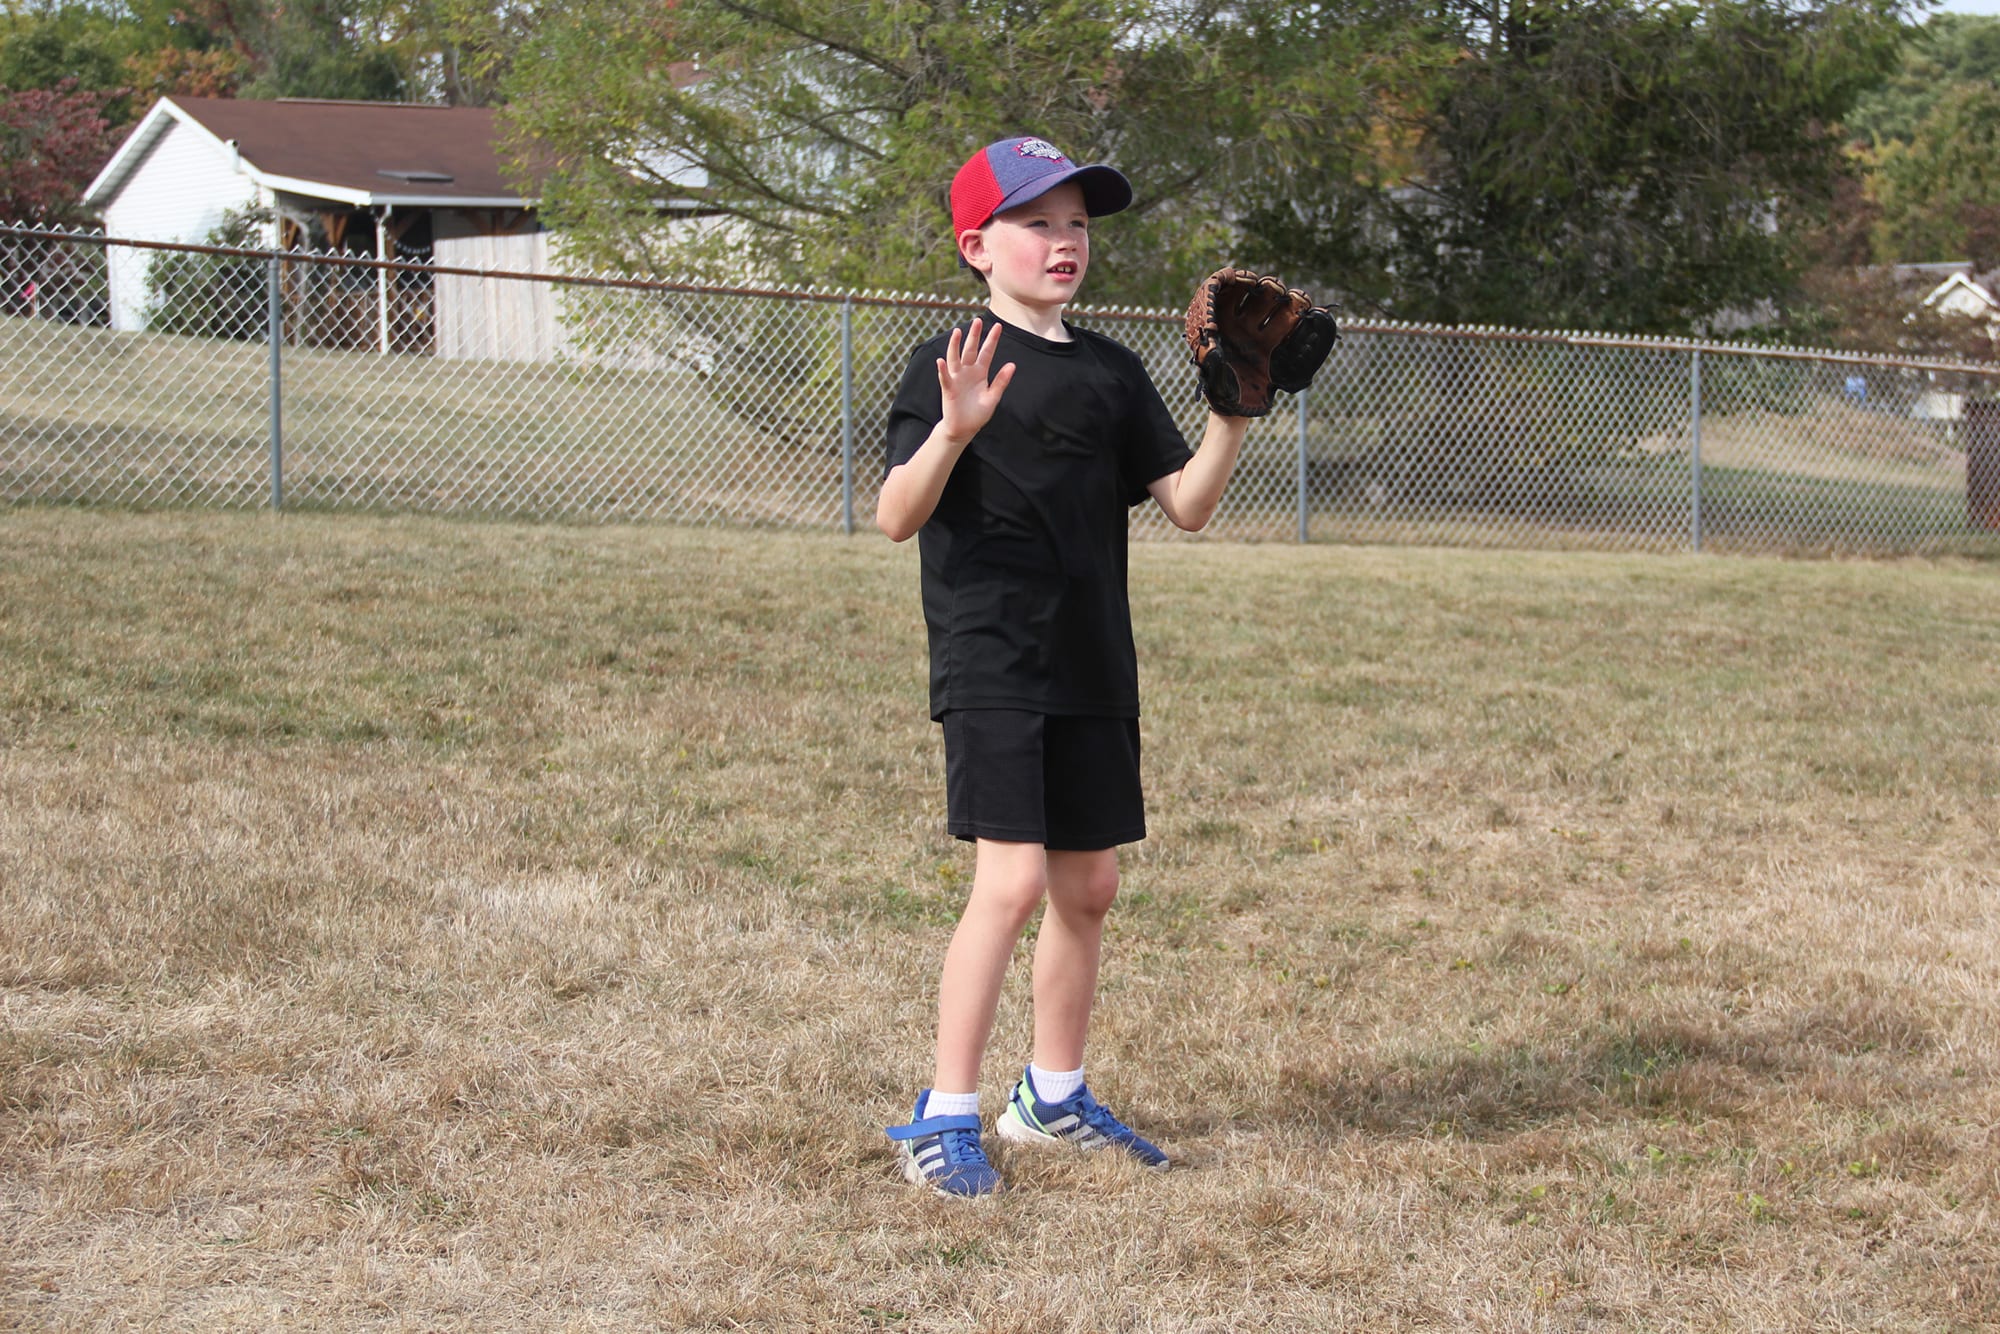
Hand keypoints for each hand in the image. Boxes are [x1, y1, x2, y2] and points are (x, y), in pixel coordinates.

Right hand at [937, 317, 1015, 445]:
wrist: (963, 429)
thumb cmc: (977, 413)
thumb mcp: (993, 397)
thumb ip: (1001, 381)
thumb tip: (1012, 364)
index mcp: (980, 372)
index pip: (987, 352)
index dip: (992, 340)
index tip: (998, 326)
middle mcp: (968, 372)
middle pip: (971, 350)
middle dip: (974, 336)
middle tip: (977, 320)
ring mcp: (957, 379)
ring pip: (955, 358)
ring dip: (955, 345)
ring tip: (957, 332)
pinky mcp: (948, 389)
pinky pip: (945, 377)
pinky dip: (942, 370)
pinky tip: (941, 361)